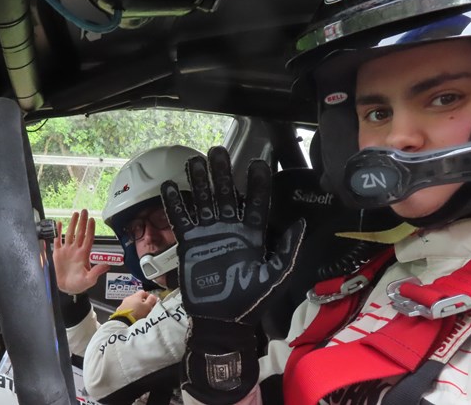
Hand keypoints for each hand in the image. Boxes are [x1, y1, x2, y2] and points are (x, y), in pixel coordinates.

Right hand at [52, 209, 109, 294]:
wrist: (66, 288)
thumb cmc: (79, 284)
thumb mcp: (89, 280)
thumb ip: (97, 272)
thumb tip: (107, 266)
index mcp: (84, 254)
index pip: (88, 238)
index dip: (90, 229)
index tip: (92, 219)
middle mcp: (76, 250)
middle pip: (80, 233)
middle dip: (82, 222)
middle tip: (84, 211)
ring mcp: (67, 250)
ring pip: (70, 234)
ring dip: (72, 224)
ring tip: (75, 214)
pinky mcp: (58, 253)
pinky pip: (57, 240)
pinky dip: (58, 232)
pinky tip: (58, 224)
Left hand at [116, 290, 157, 319]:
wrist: (123, 322)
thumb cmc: (137, 313)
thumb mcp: (147, 306)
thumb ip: (151, 300)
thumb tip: (153, 296)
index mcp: (136, 296)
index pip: (143, 292)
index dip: (148, 296)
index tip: (151, 302)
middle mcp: (129, 298)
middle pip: (137, 298)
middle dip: (142, 303)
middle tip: (147, 309)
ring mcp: (123, 304)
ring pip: (132, 303)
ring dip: (136, 307)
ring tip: (140, 314)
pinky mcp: (120, 310)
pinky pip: (127, 309)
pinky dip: (131, 311)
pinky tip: (133, 316)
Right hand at [161, 146, 304, 402]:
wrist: (221, 320)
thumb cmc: (251, 301)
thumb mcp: (276, 276)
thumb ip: (287, 249)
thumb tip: (301, 222)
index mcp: (253, 234)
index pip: (257, 202)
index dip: (257, 182)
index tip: (257, 162)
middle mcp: (230, 229)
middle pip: (227, 194)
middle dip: (222, 172)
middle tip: (217, 150)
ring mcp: (209, 234)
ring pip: (204, 201)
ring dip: (199, 181)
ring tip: (193, 161)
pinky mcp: (190, 243)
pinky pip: (182, 220)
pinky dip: (175, 204)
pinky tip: (169, 186)